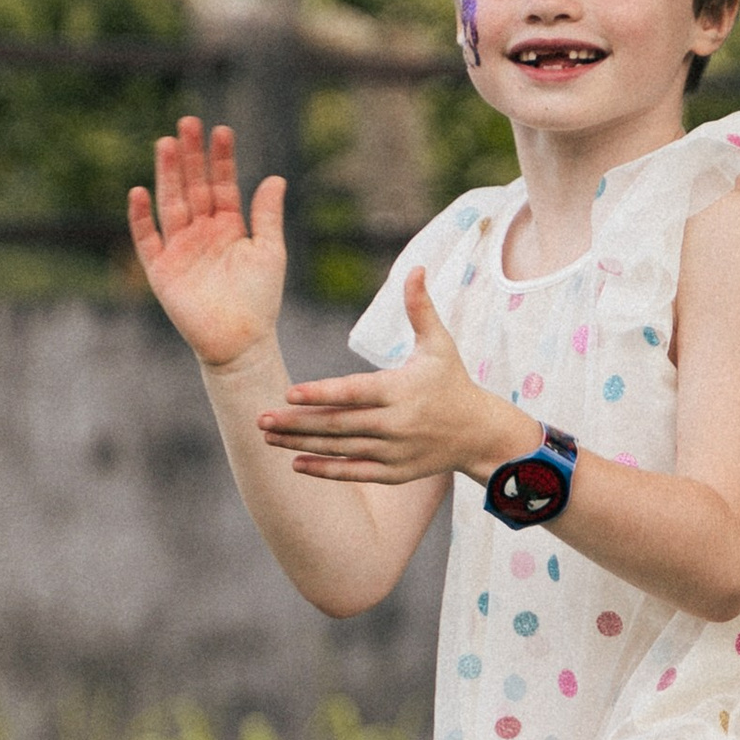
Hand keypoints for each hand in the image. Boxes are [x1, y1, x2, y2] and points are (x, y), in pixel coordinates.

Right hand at [127, 117, 286, 367]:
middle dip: (191, 156)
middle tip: (188, 123)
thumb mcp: (269, 251)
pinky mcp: (162, 270)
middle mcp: (201, 232)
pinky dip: (141, 218)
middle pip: (193, 186)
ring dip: (168, 175)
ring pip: (171, 203)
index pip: (221, 184)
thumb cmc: (259, 300)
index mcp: (228, 226)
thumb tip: (275, 177)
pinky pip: (147, 240)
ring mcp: (180, 249)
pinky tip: (139, 192)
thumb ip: (266, 215)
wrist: (241, 342)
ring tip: (167, 144)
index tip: (221, 130)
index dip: (221, 158)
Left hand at [260, 265, 531, 483]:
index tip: (289, 394)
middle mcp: (395, 424)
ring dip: (301, 444)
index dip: (321, 394)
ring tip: (267, 437)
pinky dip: (324, 470)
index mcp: (400, 390)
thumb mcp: (439, 344)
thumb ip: (420, 308)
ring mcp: (393, 451)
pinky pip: (353, 472)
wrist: (479, 433)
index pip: (354, 392)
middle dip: (296, 423)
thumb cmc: (452, 381)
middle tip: (260, 419)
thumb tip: (415, 267)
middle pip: (338, 424)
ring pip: (339, 449)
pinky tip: (295, 463)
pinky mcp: (394, 472)